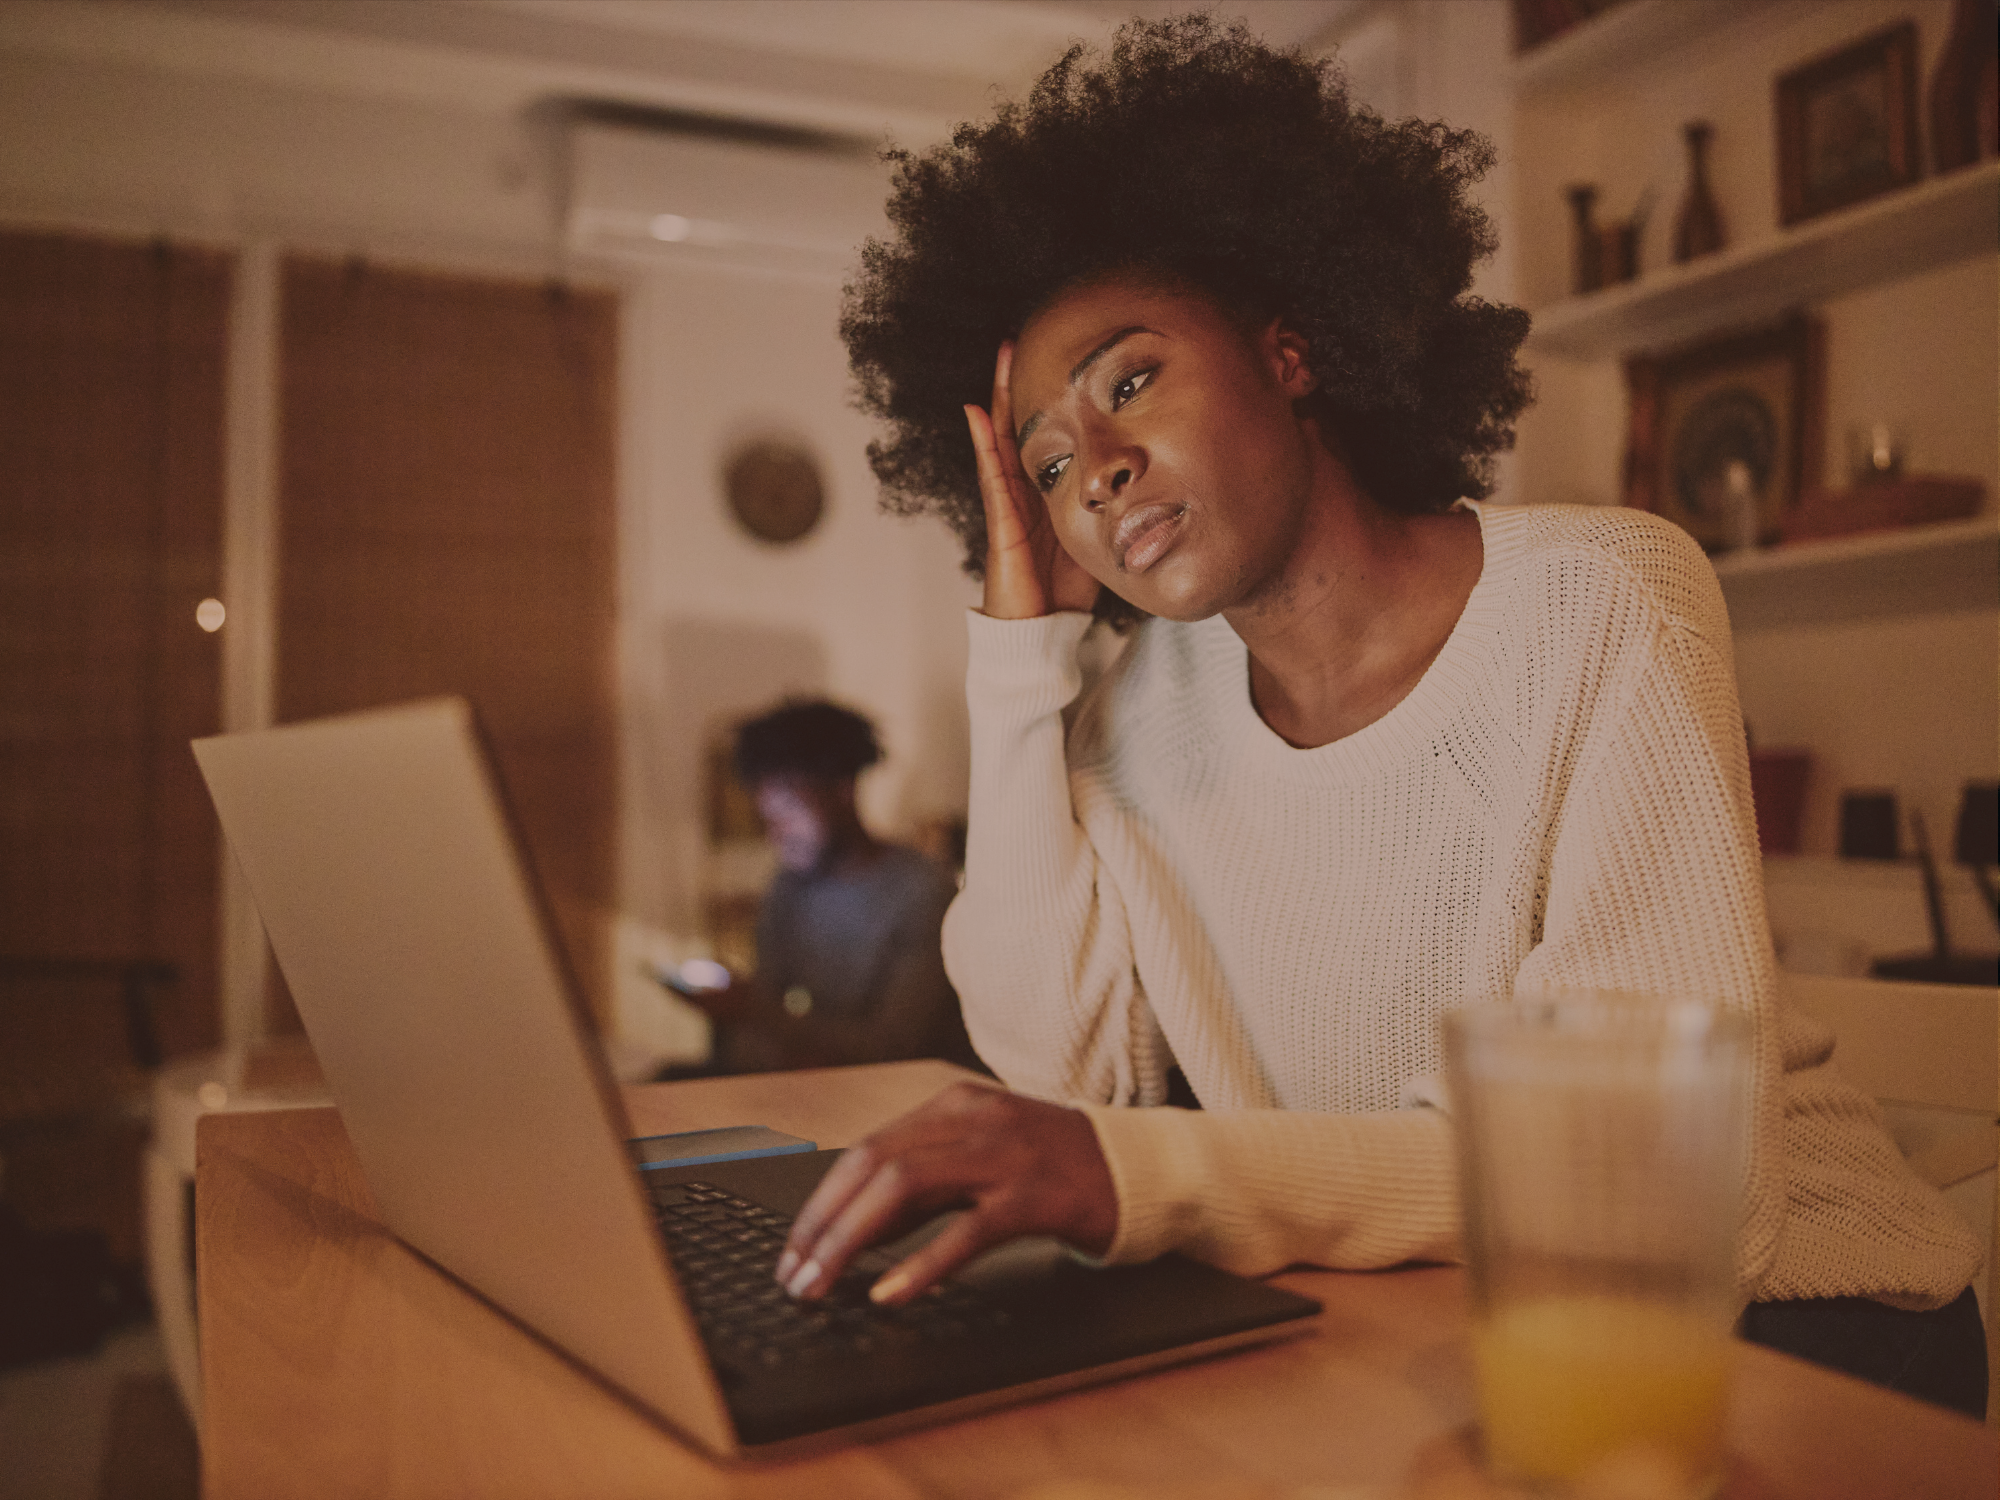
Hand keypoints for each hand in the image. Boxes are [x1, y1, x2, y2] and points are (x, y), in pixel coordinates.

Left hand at [775, 1081, 1116, 1305]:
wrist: (1137, 1167)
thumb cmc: (1052, 1168)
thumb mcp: (980, 1159)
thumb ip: (924, 1184)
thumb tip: (851, 1230)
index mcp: (954, 1106)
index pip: (866, 1150)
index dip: (821, 1203)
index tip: (793, 1249)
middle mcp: (973, 1120)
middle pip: (874, 1165)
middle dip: (823, 1225)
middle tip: (794, 1276)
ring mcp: (1005, 1155)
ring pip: (906, 1188)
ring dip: (852, 1242)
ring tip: (824, 1285)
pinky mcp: (1036, 1196)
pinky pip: (968, 1231)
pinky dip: (922, 1264)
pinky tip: (892, 1293)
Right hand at [965, 342, 1100, 619]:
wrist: (1041, 632)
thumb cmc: (1066, 590)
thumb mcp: (1096, 535)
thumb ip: (1108, 506)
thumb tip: (1143, 479)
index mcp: (1044, 494)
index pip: (1043, 437)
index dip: (1045, 401)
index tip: (1055, 359)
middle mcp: (1022, 493)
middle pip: (1017, 427)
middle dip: (1017, 386)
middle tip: (1017, 340)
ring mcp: (1008, 506)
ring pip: (1001, 441)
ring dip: (999, 398)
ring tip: (1001, 358)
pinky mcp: (1001, 524)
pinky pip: (992, 477)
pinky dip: (984, 443)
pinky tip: (978, 413)